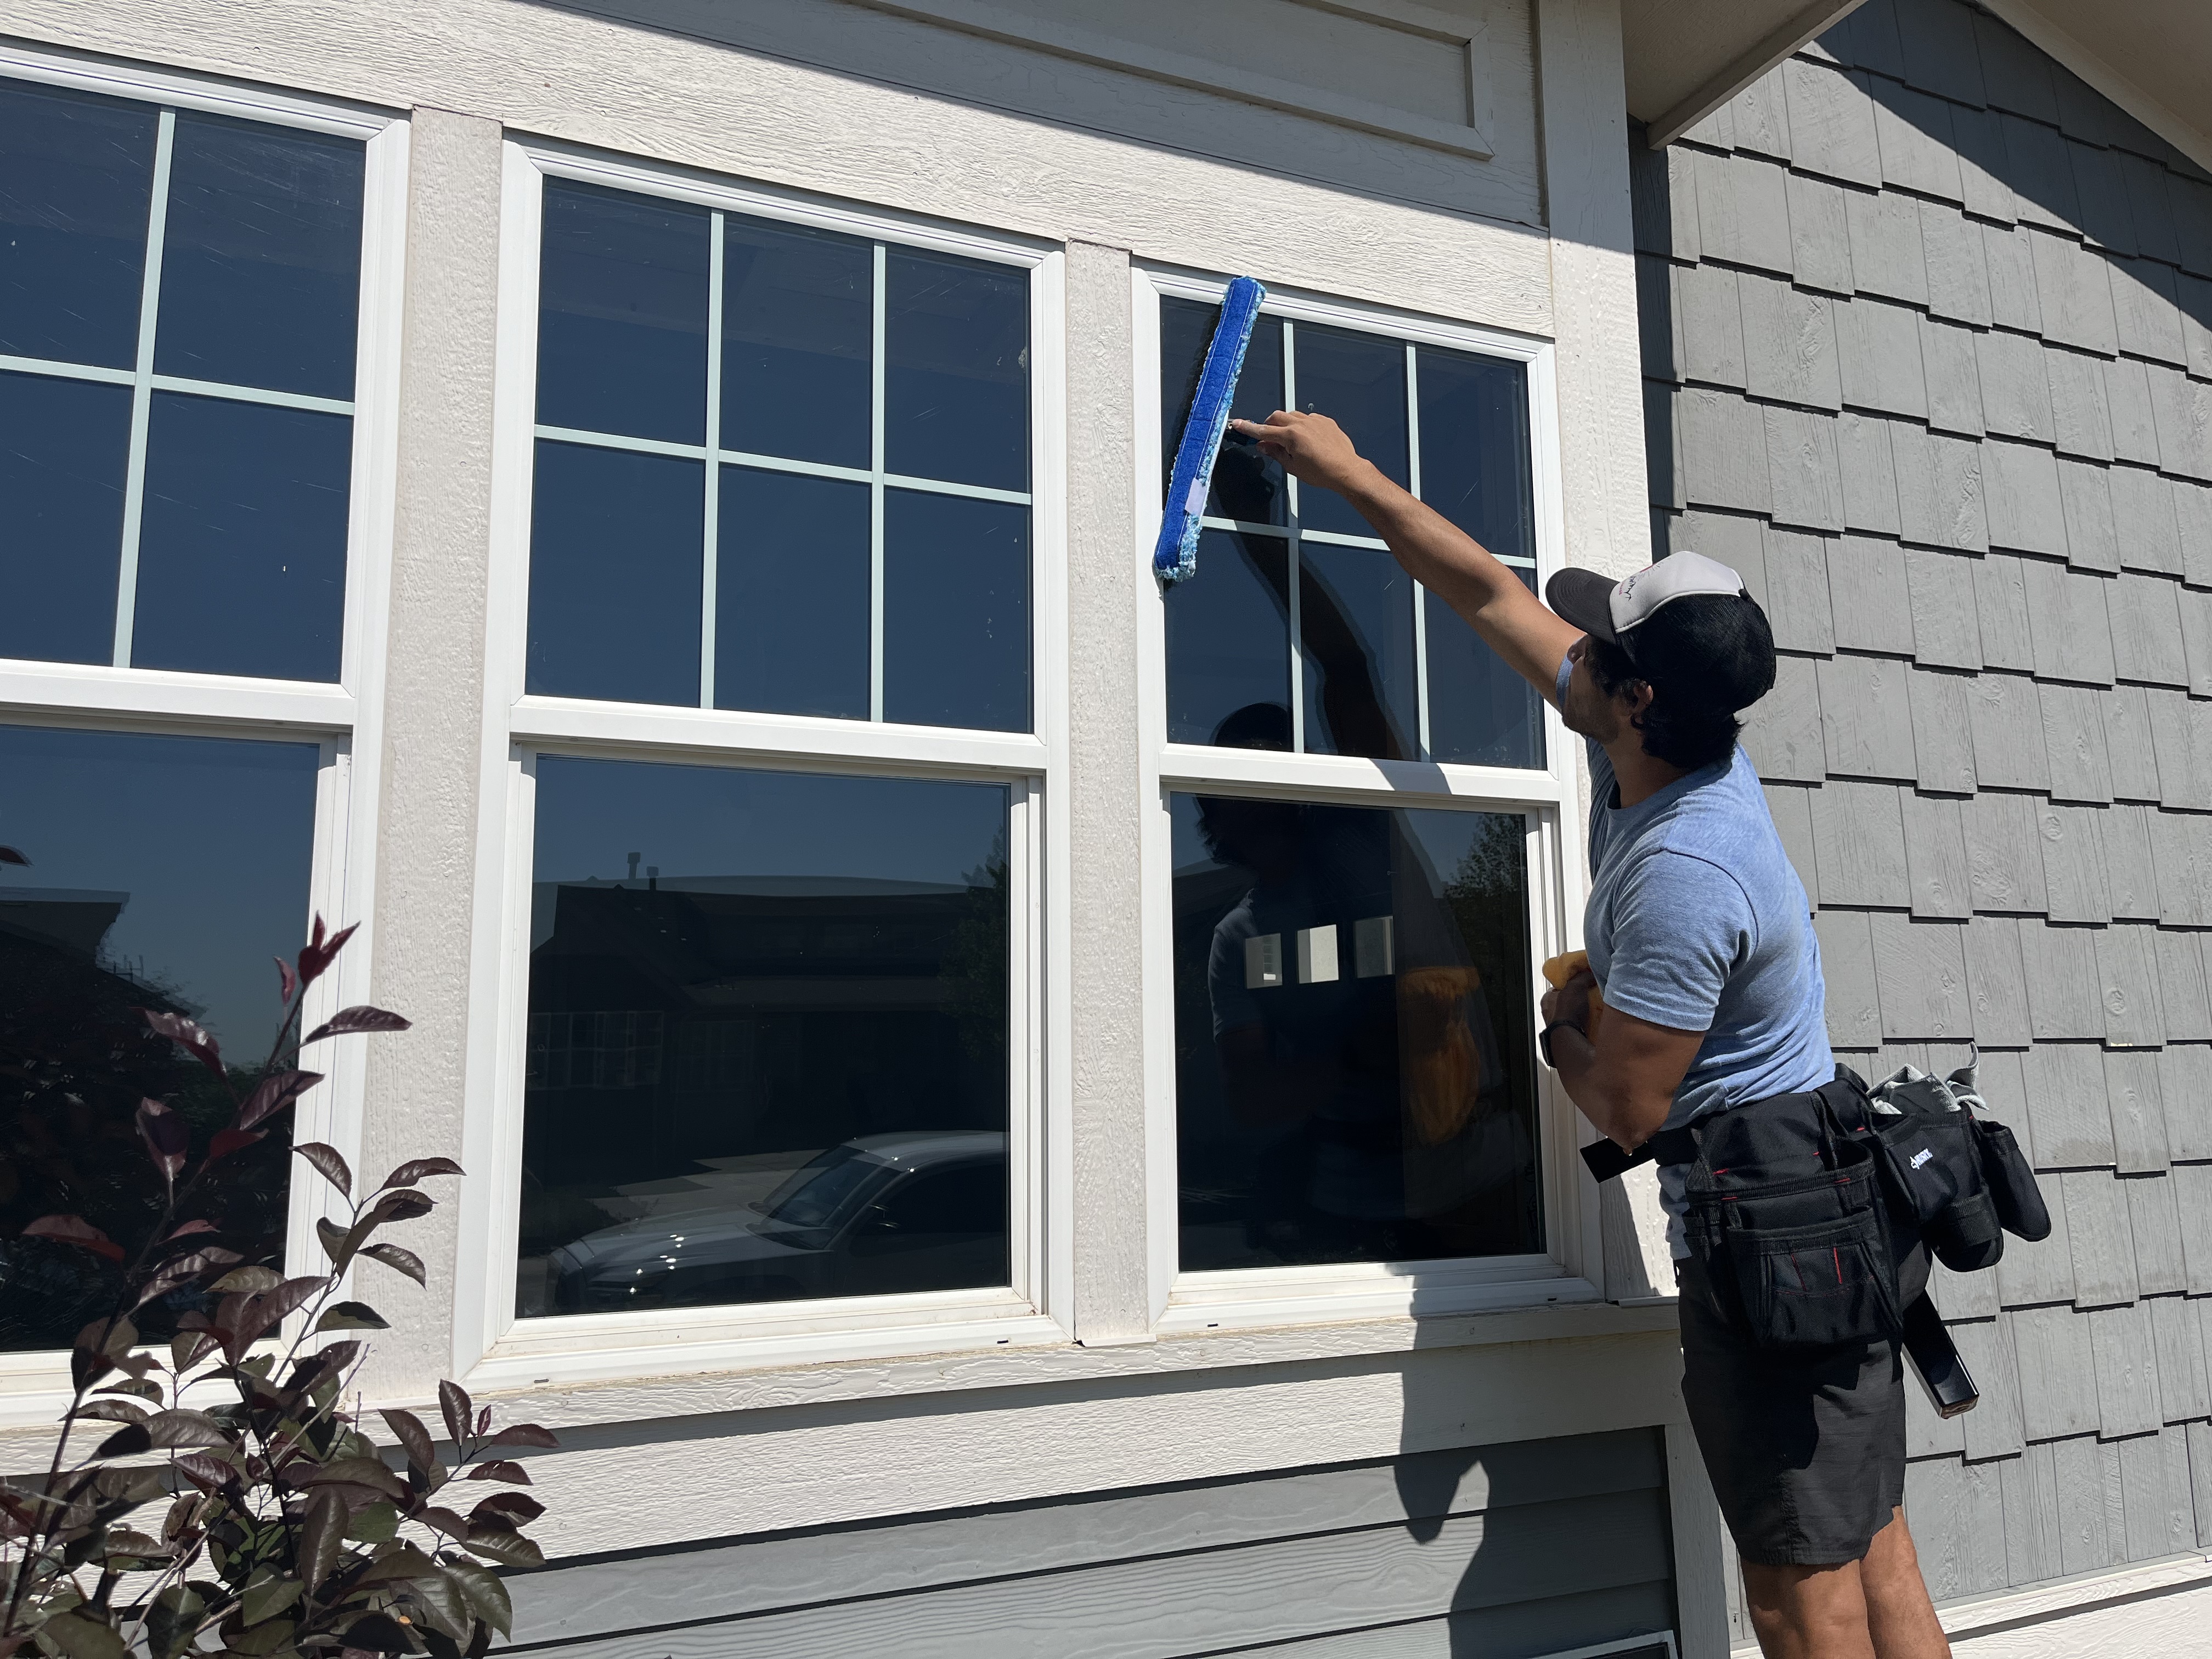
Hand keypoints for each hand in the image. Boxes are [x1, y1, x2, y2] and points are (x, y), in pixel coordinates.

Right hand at [1229, 410, 1375, 498]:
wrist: (1345, 470)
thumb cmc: (1321, 472)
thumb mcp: (1292, 467)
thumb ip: (1276, 453)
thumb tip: (1264, 446)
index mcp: (1291, 436)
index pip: (1264, 430)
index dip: (1249, 428)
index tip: (1239, 424)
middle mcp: (1302, 424)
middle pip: (1276, 416)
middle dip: (1269, 424)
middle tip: (1269, 438)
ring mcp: (1315, 420)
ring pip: (1293, 415)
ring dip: (1286, 423)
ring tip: (1290, 439)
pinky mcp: (1325, 421)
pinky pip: (1309, 418)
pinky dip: (1303, 425)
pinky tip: (1307, 438)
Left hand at [1541, 967, 1593, 1030]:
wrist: (1571, 1035)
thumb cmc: (1567, 1011)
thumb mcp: (1575, 986)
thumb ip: (1582, 977)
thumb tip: (1590, 973)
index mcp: (1547, 999)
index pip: (1558, 987)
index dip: (1570, 983)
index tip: (1581, 982)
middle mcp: (1550, 1012)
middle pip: (1567, 1001)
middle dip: (1579, 999)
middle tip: (1591, 995)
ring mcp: (1559, 1025)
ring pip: (1574, 1014)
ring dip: (1584, 1012)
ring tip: (1596, 1007)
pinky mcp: (1568, 1034)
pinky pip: (1579, 1025)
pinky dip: (1587, 1022)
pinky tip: (1595, 1019)